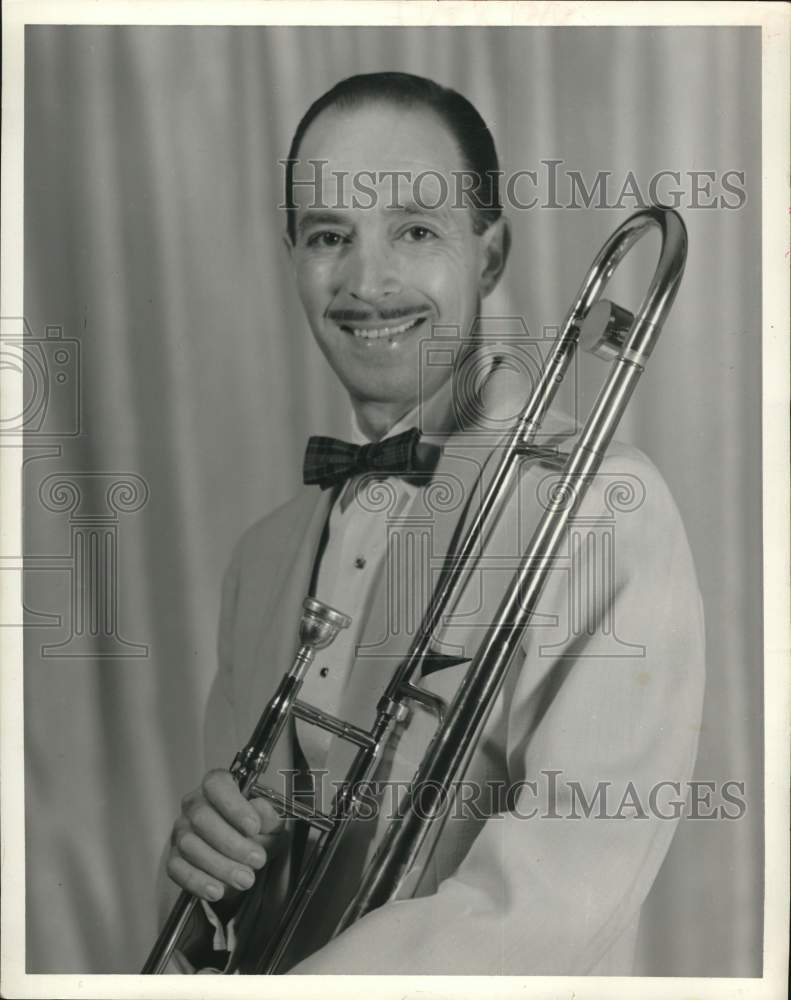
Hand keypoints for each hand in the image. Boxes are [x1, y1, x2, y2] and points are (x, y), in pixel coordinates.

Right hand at [167, 769, 284, 903]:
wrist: (243, 859)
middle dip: (232, 843)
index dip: (234, 806)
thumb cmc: (254, 833)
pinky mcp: (174, 857)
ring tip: (245, 879)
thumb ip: (268, 816)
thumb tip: (261, 811)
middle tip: (257, 860)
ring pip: (190, 845)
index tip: (254, 827)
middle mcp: (195, 805)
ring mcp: (181, 831)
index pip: (216, 785)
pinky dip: (198, 881)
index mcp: (217, 786)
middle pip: (202, 818)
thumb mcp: (270, 823)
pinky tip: (217, 890)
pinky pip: (177, 868)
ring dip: (220, 865)